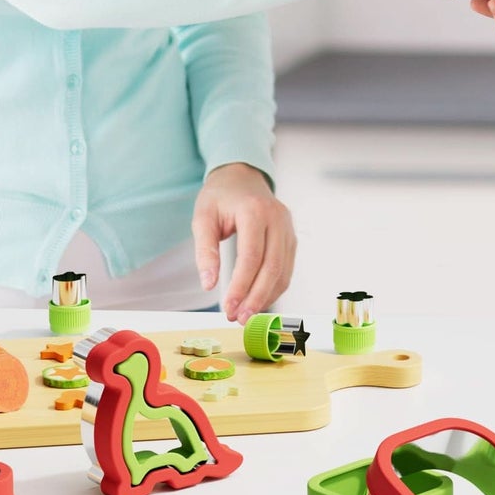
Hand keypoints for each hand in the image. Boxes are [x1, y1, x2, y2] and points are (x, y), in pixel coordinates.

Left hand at [192, 162, 295, 321]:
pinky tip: (258, 300)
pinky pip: (286, 268)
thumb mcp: (203, 217)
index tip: (228, 308)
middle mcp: (277, 218)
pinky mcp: (291, 237)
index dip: (241, 286)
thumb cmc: (220, 196)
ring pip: (283, 271)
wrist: (242, 176)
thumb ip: (205, 250)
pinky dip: (274, 288)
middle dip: (256, 297)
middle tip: (238, 318)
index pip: (252, 256)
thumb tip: (209, 284)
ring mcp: (288, 227)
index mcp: (254, 211)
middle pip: (272, 267)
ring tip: (246, 314)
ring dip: (266, 297)